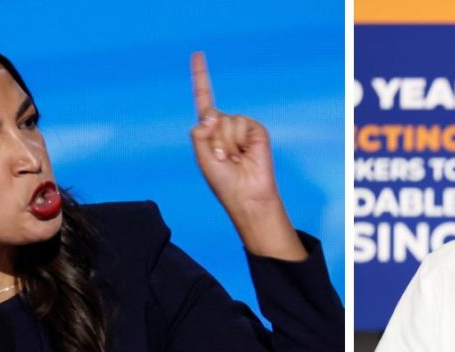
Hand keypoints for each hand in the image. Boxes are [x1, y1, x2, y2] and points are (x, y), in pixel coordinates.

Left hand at [188, 52, 304, 259]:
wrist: (246, 195)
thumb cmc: (223, 182)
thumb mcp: (202, 157)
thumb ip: (200, 134)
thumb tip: (212, 115)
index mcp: (210, 131)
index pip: (204, 99)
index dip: (201, 77)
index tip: (198, 54)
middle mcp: (225, 125)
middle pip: (211, 115)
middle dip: (212, 139)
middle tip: (223, 160)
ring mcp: (241, 127)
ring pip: (225, 121)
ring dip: (225, 144)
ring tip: (234, 160)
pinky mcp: (256, 130)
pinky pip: (240, 124)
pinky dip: (238, 141)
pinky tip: (245, 155)